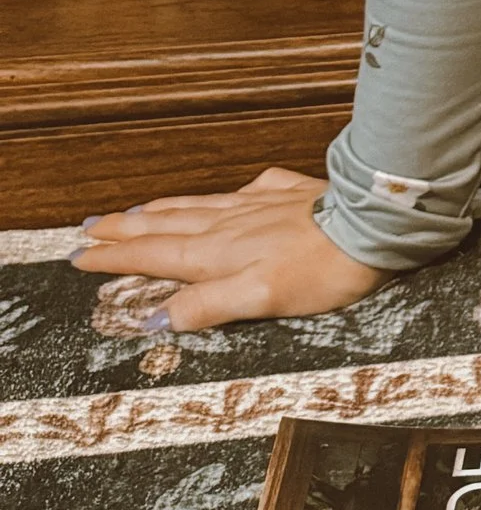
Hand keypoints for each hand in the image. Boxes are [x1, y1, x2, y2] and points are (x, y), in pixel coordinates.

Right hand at [73, 168, 389, 336]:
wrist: (373, 224)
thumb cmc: (322, 268)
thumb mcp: (259, 299)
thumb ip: (206, 306)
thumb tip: (156, 318)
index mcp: (217, 253)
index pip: (153, 256)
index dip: (114, 257)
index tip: (79, 255)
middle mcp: (230, 224)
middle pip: (166, 225)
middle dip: (125, 228)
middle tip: (90, 227)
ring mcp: (259, 204)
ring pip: (197, 206)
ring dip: (161, 210)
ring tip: (135, 211)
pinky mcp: (290, 193)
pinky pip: (243, 192)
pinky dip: (221, 196)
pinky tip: (228, 194)